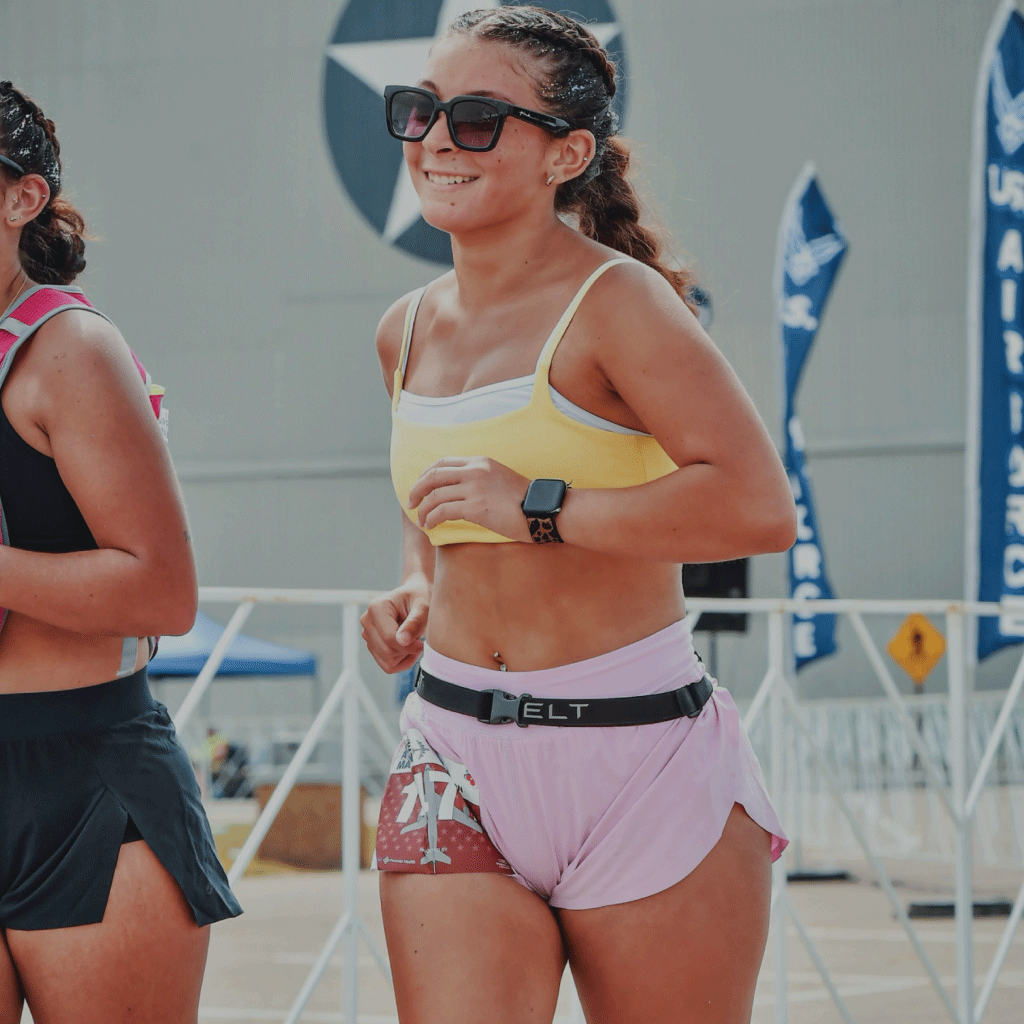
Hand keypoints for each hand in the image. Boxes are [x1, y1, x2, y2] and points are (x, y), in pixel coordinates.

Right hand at [360, 574, 429, 672]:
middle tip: (420, 641)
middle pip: (386, 651)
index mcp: (376, 608)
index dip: (409, 646)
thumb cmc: (419, 598)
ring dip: (404, 656)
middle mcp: (367, 621)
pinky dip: (401, 662)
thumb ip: (414, 622)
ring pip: (386, 661)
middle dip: (407, 651)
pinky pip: (386, 665)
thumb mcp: (423, 607)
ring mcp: (367, 634)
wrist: (414, 597)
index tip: (422, 643)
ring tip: (414, 641)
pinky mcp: (372, 645)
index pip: (389, 638)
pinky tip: (409, 648)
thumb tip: (402, 641)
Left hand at [407, 457, 531, 541]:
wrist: (543, 509)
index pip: (444, 462)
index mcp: (480, 461)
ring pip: (435, 495)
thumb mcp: (500, 479)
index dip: (426, 475)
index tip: (420, 487)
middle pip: (433, 475)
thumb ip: (481, 480)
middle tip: (410, 502)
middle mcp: (475, 470)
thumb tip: (461, 492)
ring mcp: (474, 488)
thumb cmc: (526, 500)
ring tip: (421, 520)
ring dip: (423, 509)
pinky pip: (442, 511)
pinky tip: (430, 526)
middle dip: (417, 489)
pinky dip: (432, 518)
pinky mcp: (475, 507)